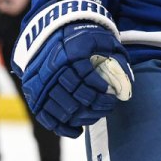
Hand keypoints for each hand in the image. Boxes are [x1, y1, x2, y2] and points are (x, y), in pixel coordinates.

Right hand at [11, 0, 132, 137]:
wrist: (46, 29)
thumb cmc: (77, 33)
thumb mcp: (96, 36)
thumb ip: (112, 53)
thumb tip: (126, 79)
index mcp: (68, 54)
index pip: (87, 78)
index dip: (101, 89)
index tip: (111, 93)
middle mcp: (52, 70)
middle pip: (77, 97)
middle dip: (97, 106)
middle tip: (108, 106)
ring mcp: (41, 84)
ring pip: (64, 110)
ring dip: (83, 117)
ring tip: (96, 116)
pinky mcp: (33, 95)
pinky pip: (47, 117)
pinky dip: (62, 127)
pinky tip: (77, 131)